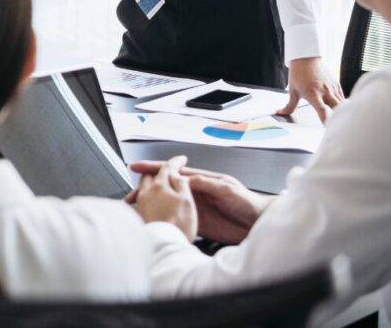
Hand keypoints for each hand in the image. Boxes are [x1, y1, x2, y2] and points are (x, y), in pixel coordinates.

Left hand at [127, 155, 196, 240]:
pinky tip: (151, 203)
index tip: (181, 159)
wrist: (163, 245)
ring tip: (158, 186)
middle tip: (167, 171)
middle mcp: (147, 193)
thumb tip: (176, 174)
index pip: (167, 167)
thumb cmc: (177, 225)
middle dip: (158, 170)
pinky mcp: (139, 216)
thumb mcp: (186, 201)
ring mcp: (141, 204)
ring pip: (144, 187)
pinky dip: (147, 197)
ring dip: (150, 183)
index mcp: (160, 186)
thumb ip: (181, 184)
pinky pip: (141, 201)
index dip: (176, 162)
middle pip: (150, 175)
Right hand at [131, 161, 269, 243]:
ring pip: (168, 204)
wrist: (259, 222)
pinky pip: (177, 219)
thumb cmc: (248, 203)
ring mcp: (195, 207)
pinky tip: (154, 222)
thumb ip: (206, 184)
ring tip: (137, 209)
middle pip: (166, 188)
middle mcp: (196, 192)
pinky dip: (164, 219)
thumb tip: (187, 179)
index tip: (138, 167)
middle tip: (131, 194)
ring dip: (153, 205)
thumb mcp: (227, 189)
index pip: (174, 172)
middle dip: (147, 189)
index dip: (156, 169)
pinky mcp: (198, 223)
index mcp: (201, 180)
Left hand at [277, 56, 343, 122]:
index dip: (326, 122)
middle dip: (340, 118)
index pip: (322, 111)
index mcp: (314, 94)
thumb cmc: (298, 74)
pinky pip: (342, 97)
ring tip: (342, 120)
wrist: (306, 57)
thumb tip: (280, 113)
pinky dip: (342, 104)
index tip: (328, 129)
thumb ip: (289, 106)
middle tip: (338, 126)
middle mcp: (325, 92)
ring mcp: (332, 88)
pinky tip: (340, 109)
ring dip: (342, 111)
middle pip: (338, 108)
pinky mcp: (337, 84)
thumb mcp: (292, 91)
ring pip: (343, 103)